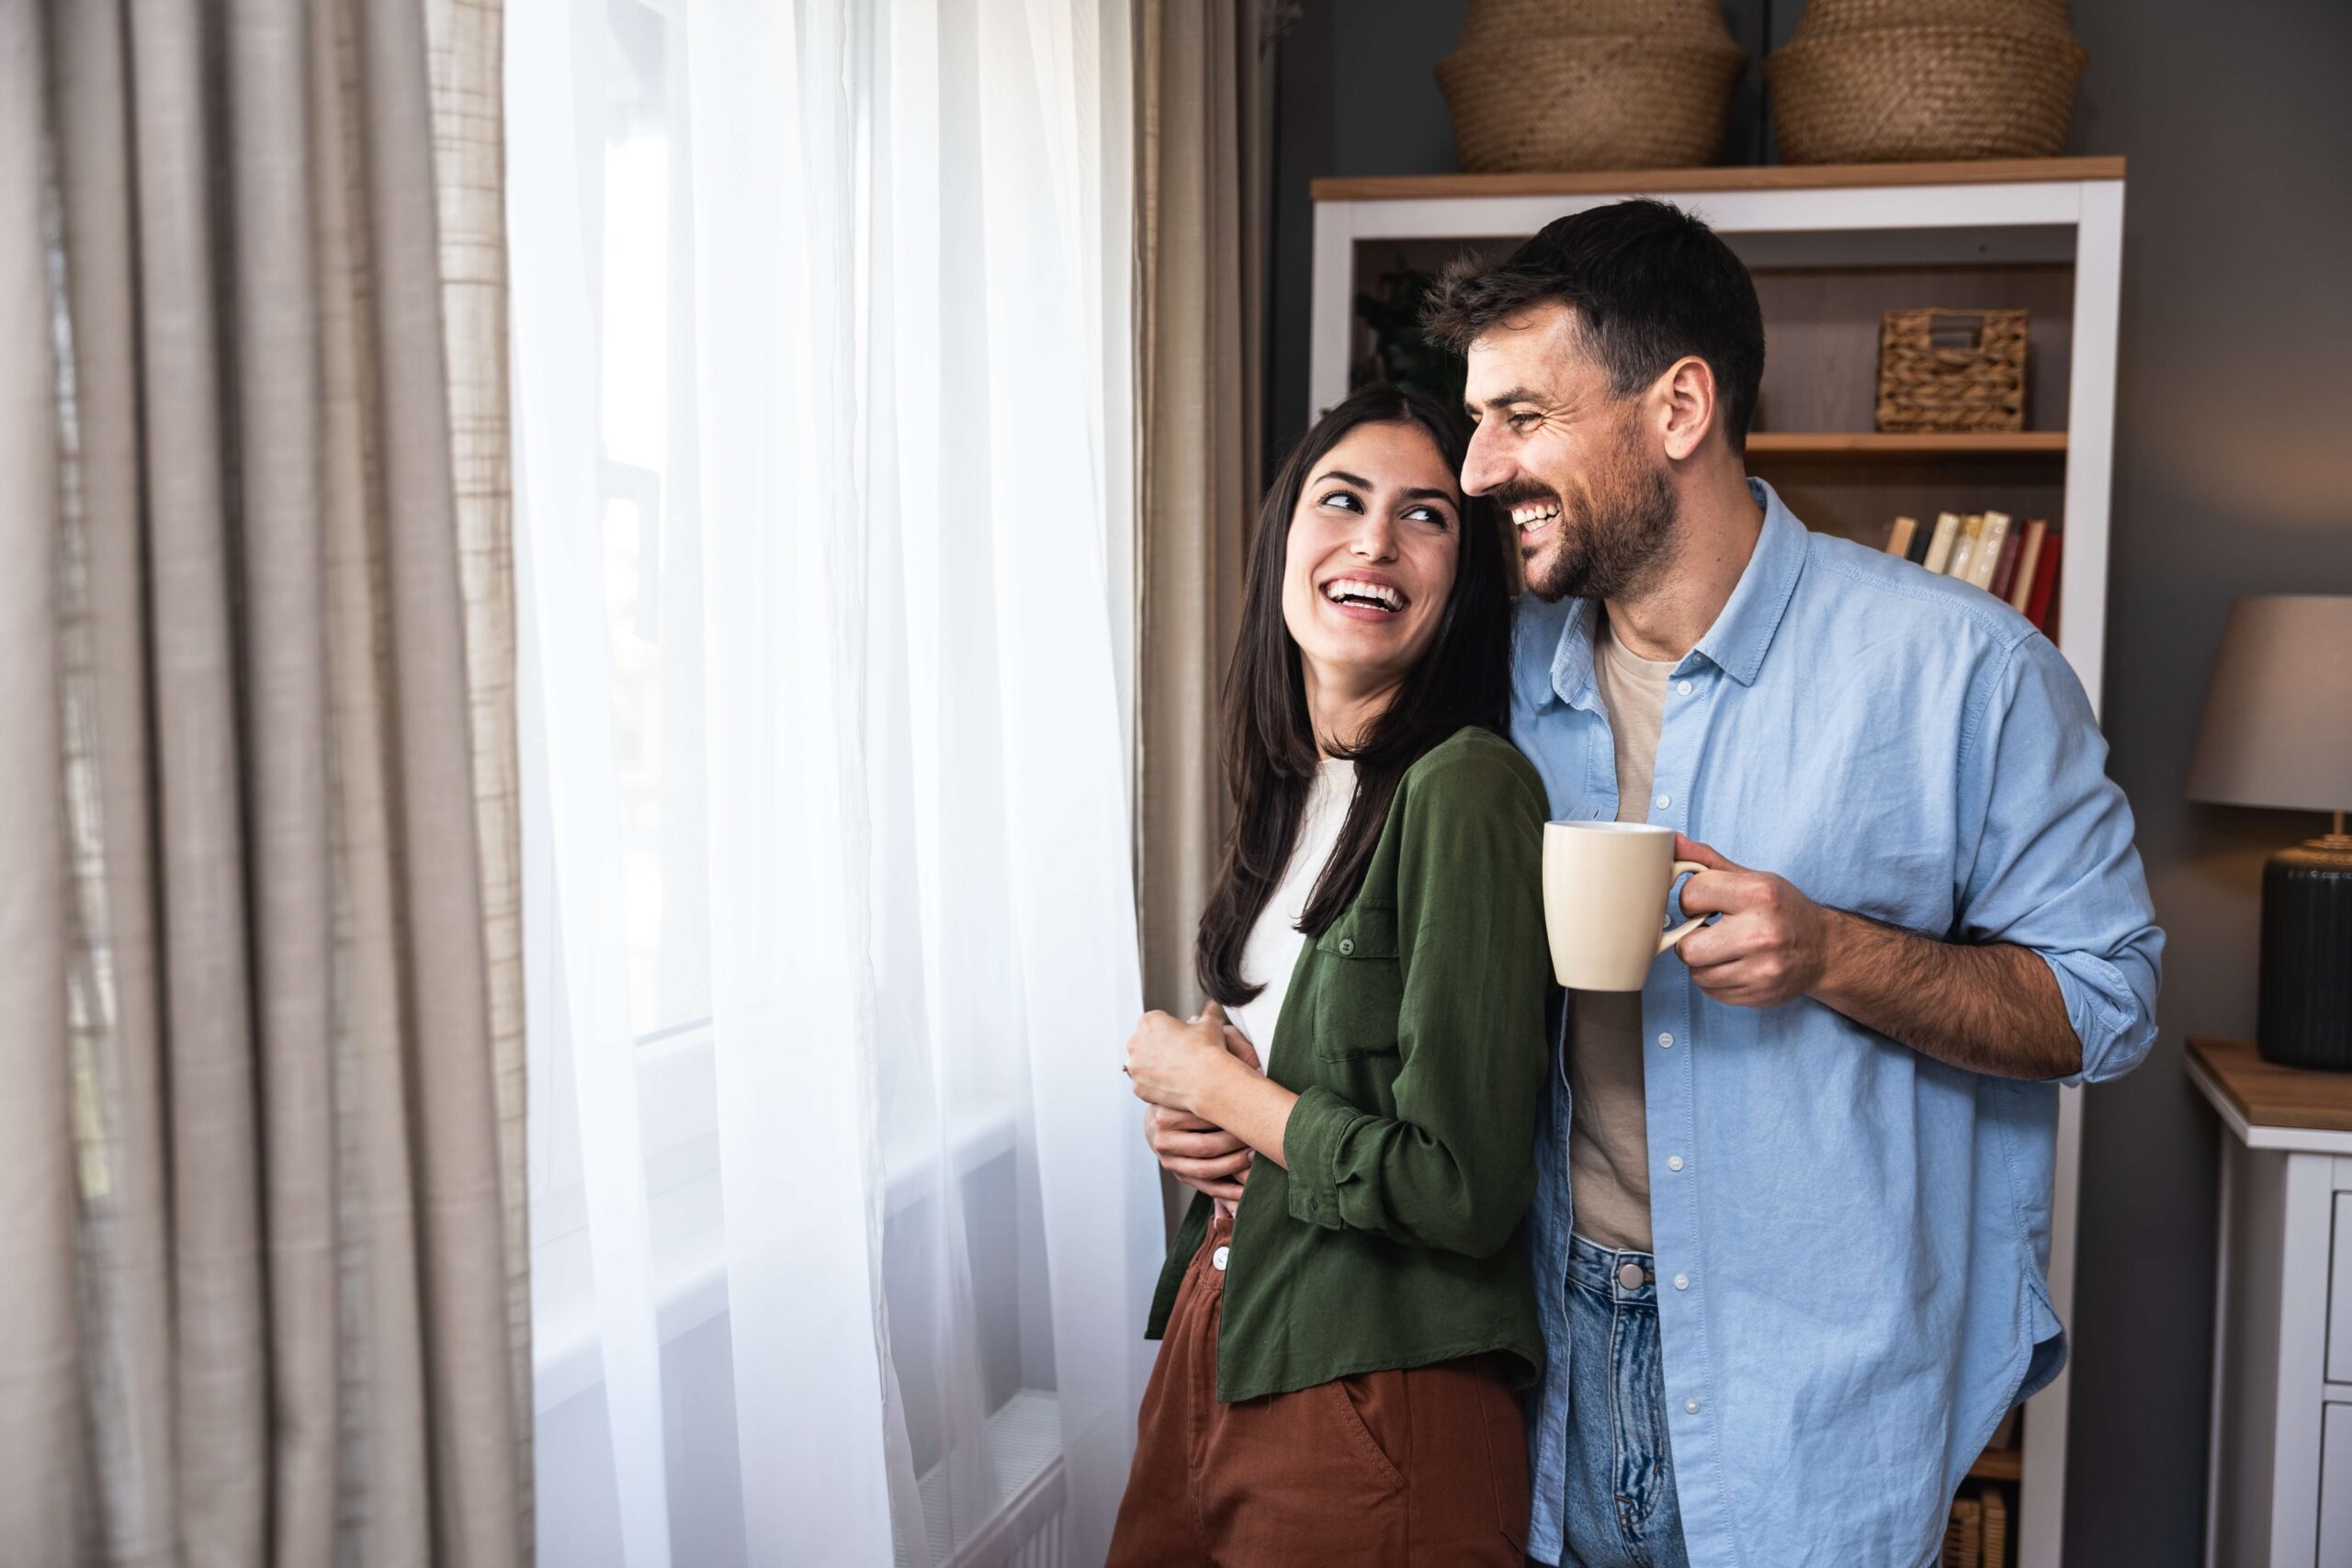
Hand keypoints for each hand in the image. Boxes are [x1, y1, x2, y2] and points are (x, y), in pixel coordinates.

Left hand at [1126, 1001, 1242, 1116]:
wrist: (1209, 1081)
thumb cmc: (1208, 1050)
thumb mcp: (1209, 1024)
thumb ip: (1201, 1019)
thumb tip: (1204, 1017)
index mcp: (1149, 1021)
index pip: (1155, 1022)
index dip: (1169, 1030)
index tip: (1180, 1039)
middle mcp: (1135, 1042)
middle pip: (1143, 1043)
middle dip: (1157, 1049)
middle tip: (1178, 1057)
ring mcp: (1134, 1067)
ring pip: (1142, 1066)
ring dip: (1154, 1068)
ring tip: (1177, 1073)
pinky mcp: (1138, 1087)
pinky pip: (1145, 1085)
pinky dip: (1155, 1086)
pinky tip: (1172, 1087)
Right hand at [1140, 1017, 1264, 1200]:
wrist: (1162, 1099)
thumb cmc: (1188, 1073)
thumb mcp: (1201, 1053)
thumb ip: (1218, 1038)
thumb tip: (1229, 1022)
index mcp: (1163, 1109)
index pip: (1202, 1120)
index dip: (1232, 1121)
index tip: (1254, 1119)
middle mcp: (1159, 1135)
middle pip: (1206, 1145)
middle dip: (1237, 1146)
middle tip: (1262, 1142)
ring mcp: (1166, 1156)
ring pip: (1207, 1168)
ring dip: (1236, 1168)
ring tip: (1257, 1159)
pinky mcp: (1176, 1171)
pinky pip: (1204, 1187)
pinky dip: (1227, 1193)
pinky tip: (1246, 1190)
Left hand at [1673, 834, 1830, 1007]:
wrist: (1823, 949)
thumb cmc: (1783, 909)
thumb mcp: (1752, 878)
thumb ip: (1708, 862)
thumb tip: (1672, 842)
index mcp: (1758, 894)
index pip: (1691, 894)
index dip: (1692, 900)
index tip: (1706, 903)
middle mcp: (1761, 933)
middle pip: (1687, 947)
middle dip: (1691, 939)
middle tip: (1709, 932)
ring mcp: (1763, 969)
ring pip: (1697, 973)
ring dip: (1702, 962)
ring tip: (1723, 949)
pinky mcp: (1761, 994)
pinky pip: (1712, 992)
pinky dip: (1715, 980)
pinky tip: (1734, 965)